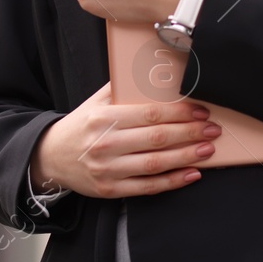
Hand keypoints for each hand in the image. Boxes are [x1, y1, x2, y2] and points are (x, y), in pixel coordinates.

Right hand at [30, 82, 220, 197]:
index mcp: (103, 119)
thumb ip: (121, 87)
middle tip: (212, 129)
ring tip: (207, 149)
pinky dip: (172, 182)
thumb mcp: (95, 102)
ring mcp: (108, 170)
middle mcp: (105, 145)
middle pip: (156, 139)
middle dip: (189, 133)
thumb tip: (153, 71)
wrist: (50, 157)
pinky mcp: (111, 190)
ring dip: (186, 157)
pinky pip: (147, 187)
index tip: (200, 111)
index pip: (149, 114)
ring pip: (155, 164)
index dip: (179, 113)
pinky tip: (191, 173)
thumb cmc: (81, 125)